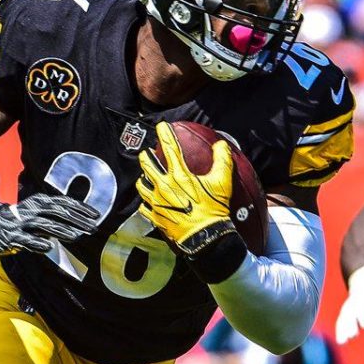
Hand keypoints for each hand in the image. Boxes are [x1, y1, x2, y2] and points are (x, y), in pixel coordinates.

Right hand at [0, 194, 99, 253]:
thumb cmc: (23, 218)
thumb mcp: (40, 210)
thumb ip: (57, 214)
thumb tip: (81, 221)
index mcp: (40, 201)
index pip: (65, 202)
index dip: (81, 208)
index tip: (96, 215)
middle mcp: (32, 208)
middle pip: (58, 212)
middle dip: (77, 220)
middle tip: (93, 228)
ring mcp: (22, 222)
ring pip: (44, 225)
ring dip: (61, 230)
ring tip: (76, 236)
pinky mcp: (13, 236)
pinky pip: (27, 240)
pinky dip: (38, 243)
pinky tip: (49, 247)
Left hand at [136, 122, 235, 254]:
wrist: (205, 238)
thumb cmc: (214, 209)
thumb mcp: (222, 183)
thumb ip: (222, 160)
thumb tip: (221, 145)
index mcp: (179, 175)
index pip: (169, 147)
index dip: (164, 133)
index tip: (161, 125)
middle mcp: (163, 186)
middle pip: (147, 164)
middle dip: (146, 156)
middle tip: (148, 153)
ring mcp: (156, 202)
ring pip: (141, 184)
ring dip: (143, 178)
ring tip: (146, 176)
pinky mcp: (154, 217)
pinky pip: (143, 206)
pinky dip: (145, 201)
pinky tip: (148, 200)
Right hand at [335, 264, 363, 343]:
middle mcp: (363, 299)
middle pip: (361, 307)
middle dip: (362, 315)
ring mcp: (353, 305)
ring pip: (348, 315)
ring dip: (346, 326)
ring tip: (344, 340)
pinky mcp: (347, 312)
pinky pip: (342, 321)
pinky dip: (341, 330)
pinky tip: (341, 342)